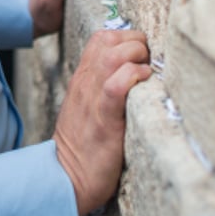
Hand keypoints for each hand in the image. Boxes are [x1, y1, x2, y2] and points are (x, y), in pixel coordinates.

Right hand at [53, 29, 151, 215]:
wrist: (66, 178)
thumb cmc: (84, 146)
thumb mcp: (89, 107)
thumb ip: (104, 87)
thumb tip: (133, 73)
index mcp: (83, 78)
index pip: (101, 38)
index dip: (127, 37)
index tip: (142, 55)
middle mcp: (86, 83)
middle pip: (109, 38)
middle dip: (136, 42)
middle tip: (148, 62)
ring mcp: (93, 99)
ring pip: (113, 54)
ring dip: (136, 56)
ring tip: (147, 72)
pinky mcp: (104, 120)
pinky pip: (116, 85)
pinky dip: (133, 77)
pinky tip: (144, 84)